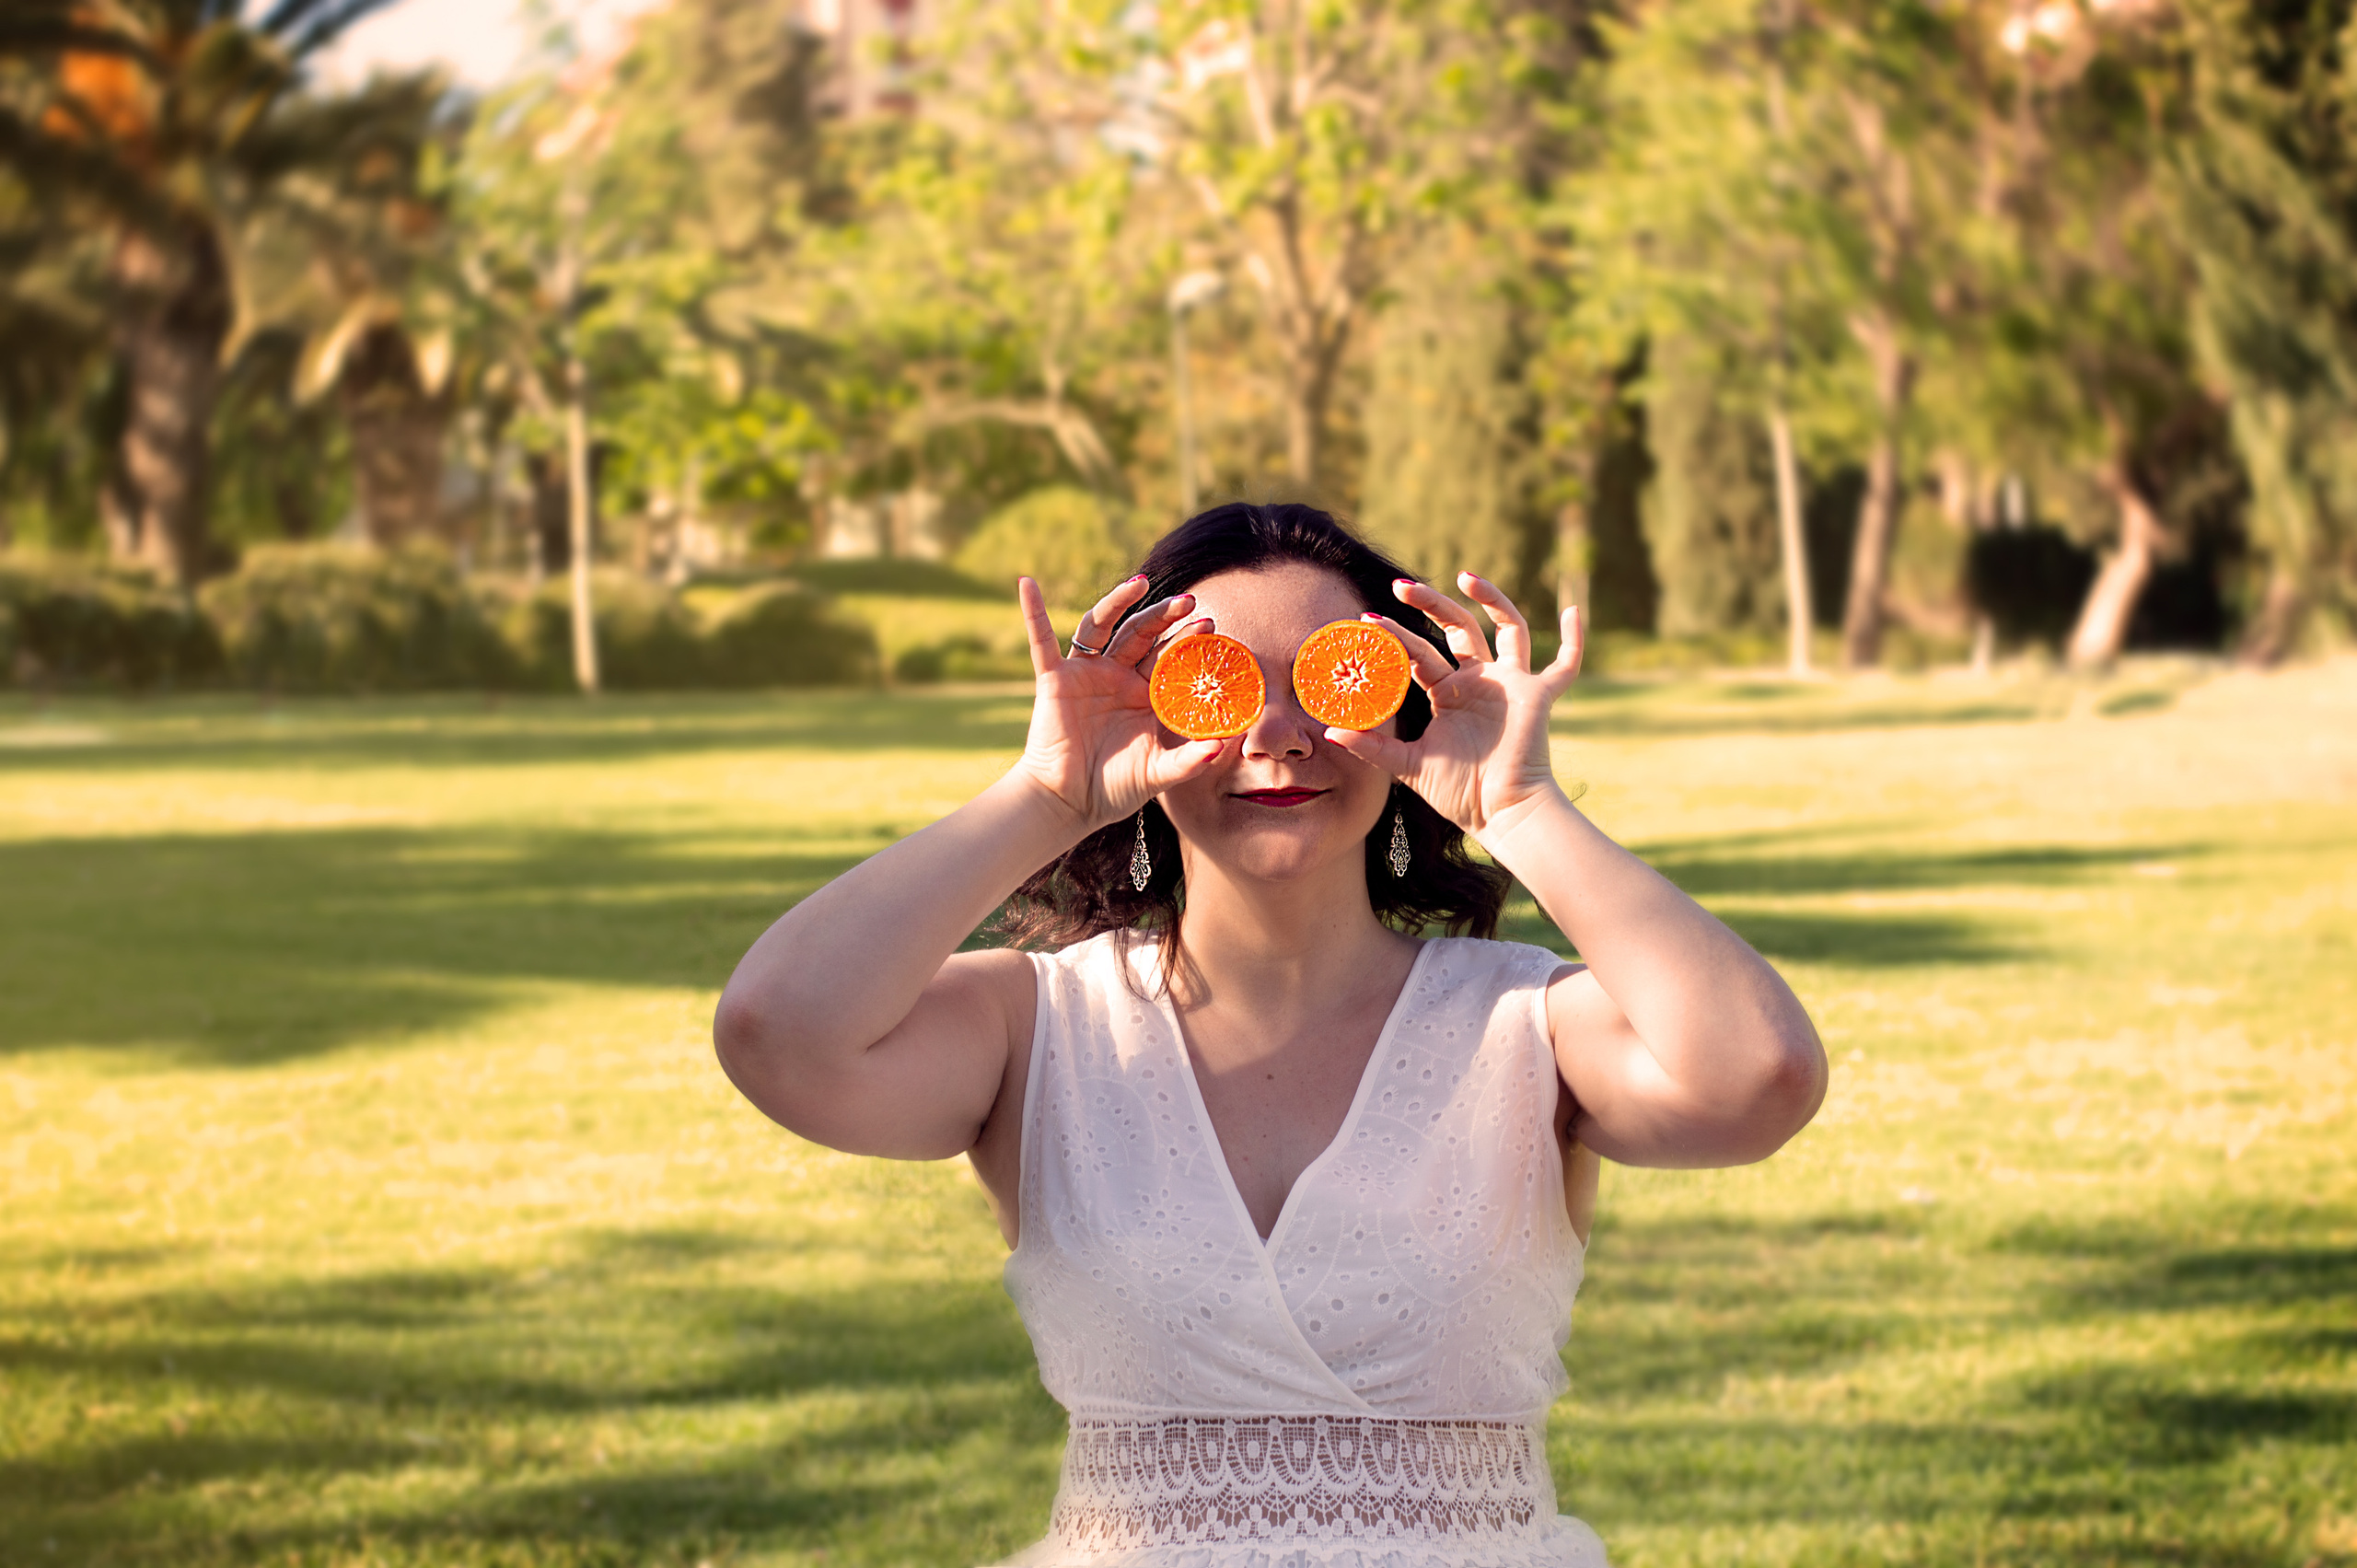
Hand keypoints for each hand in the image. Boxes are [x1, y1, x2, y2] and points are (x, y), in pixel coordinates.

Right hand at [1010, 575, 1231, 833]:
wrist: (1069, 804)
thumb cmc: (1115, 789)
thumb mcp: (1159, 774)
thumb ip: (1190, 760)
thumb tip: (1223, 745)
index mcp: (1146, 693)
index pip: (1170, 656)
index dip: (1188, 639)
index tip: (1211, 624)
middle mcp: (1117, 676)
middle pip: (1141, 634)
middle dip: (1165, 616)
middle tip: (1190, 601)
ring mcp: (1086, 674)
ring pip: (1101, 626)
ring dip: (1117, 602)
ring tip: (1140, 584)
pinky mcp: (1054, 680)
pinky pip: (1041, 642)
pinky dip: (1032, 613)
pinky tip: (1027, 584)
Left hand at [1324, 573, 1583, 845]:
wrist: (1498, 813)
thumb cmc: (1457, 792)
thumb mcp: (1408, 765)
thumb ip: (1372, 747)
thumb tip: (1329, 732)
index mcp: (1449, 693)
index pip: (1421, 653)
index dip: (1396, 636)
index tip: (1368, 620)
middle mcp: (1480, 682)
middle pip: (1458, 628)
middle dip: (1430, 604)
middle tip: (1401, 586)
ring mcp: (1511, 685)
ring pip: (1506, 629)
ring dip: (1491, 600)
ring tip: (1465, 577)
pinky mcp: (1538, 696)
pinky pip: (1565, 665)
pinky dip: (1575, 640)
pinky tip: (1573, 611)